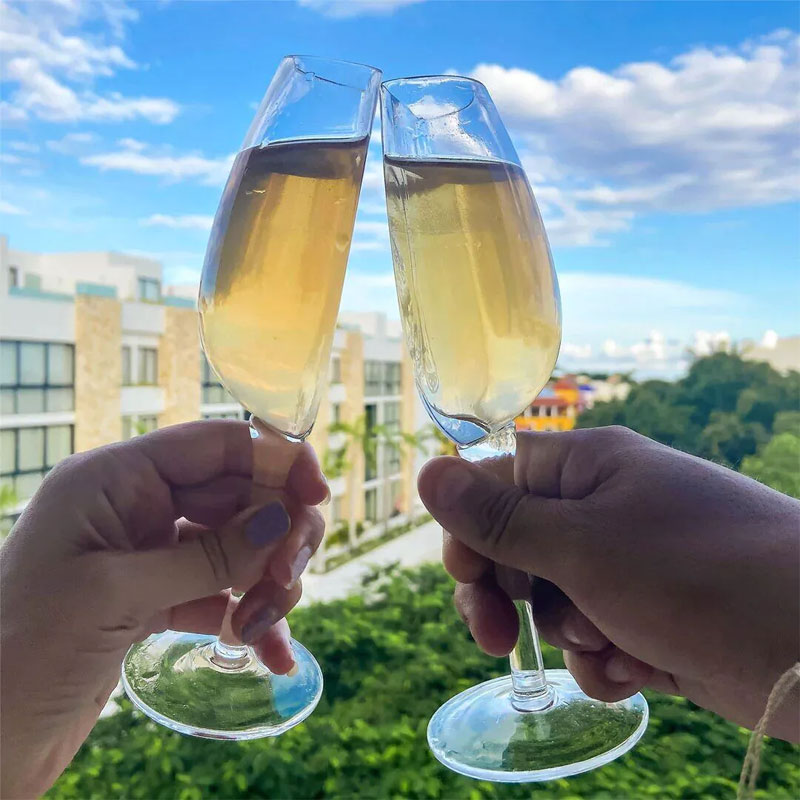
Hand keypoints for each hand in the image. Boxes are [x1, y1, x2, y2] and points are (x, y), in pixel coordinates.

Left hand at [0, 420, 327, 798]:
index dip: (275, 459)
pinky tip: (272, 654)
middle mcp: (134, 505)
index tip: (317, 495)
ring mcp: (146, 552)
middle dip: (274, 533)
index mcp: (115, 478)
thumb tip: (283, 516)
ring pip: (235, 545)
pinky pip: (219, 593)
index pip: (215, 445)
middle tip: (289, 577)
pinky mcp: (153, 598)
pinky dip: (248, 617)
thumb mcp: (118, 593)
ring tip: (263, 628)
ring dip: (265, 582)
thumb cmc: (24, 649)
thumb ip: (209, 553)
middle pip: (236, 494)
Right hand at [418, 426, 799, 740]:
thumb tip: (426, 474)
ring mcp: (633, 568)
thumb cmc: (693, 572)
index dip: (471, 527)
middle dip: (506, 597)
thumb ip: (497, 517)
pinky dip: (605, 661)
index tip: (468, 576)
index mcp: (586, 470)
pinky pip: (599, 639)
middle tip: (494, 637)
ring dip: (568, 634)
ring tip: (606, 645)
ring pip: (557, 602)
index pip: (498, 480)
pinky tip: (635, 671)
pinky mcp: (656, 619)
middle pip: (519, 547)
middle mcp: (607, 511)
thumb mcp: (578, 545)